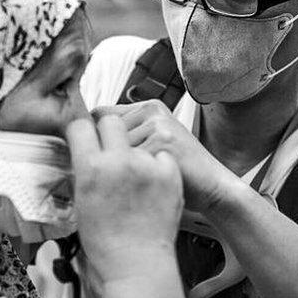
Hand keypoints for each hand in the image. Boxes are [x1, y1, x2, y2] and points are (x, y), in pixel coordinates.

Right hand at [65, 115, 182, 286]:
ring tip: (133, 179)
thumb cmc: (107, 243)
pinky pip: (160, 155)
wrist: (137, 264)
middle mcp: (119, 161)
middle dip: (107, 131)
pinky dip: (156, 164)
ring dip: (133, 152)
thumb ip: (82, 172)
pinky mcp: (169, 172)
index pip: (80, 125)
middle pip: (111, 121)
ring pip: (137, 138)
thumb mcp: (80, 203)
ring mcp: (147, 165)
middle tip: (109, 148)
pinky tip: (150, 184)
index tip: (84, 135)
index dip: (81, 130)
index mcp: (91, 168)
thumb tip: (81, 153)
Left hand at [93, 100, 238, 211]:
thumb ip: (128, 137)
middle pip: (102, 130)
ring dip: (113, 169)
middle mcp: (151, 111)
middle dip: (100, 153)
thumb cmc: (178, 172)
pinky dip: (125, 180)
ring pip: (111, 148)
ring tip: (129, 185)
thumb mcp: (154, 145)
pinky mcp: (161, 143)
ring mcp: (157, 125)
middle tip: (109, 175)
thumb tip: (84, 141)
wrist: (213, 188)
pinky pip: (125, 162)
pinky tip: (137, 190)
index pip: (100, 116)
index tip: (96, 159)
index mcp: (148, 108)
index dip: (94, 139)